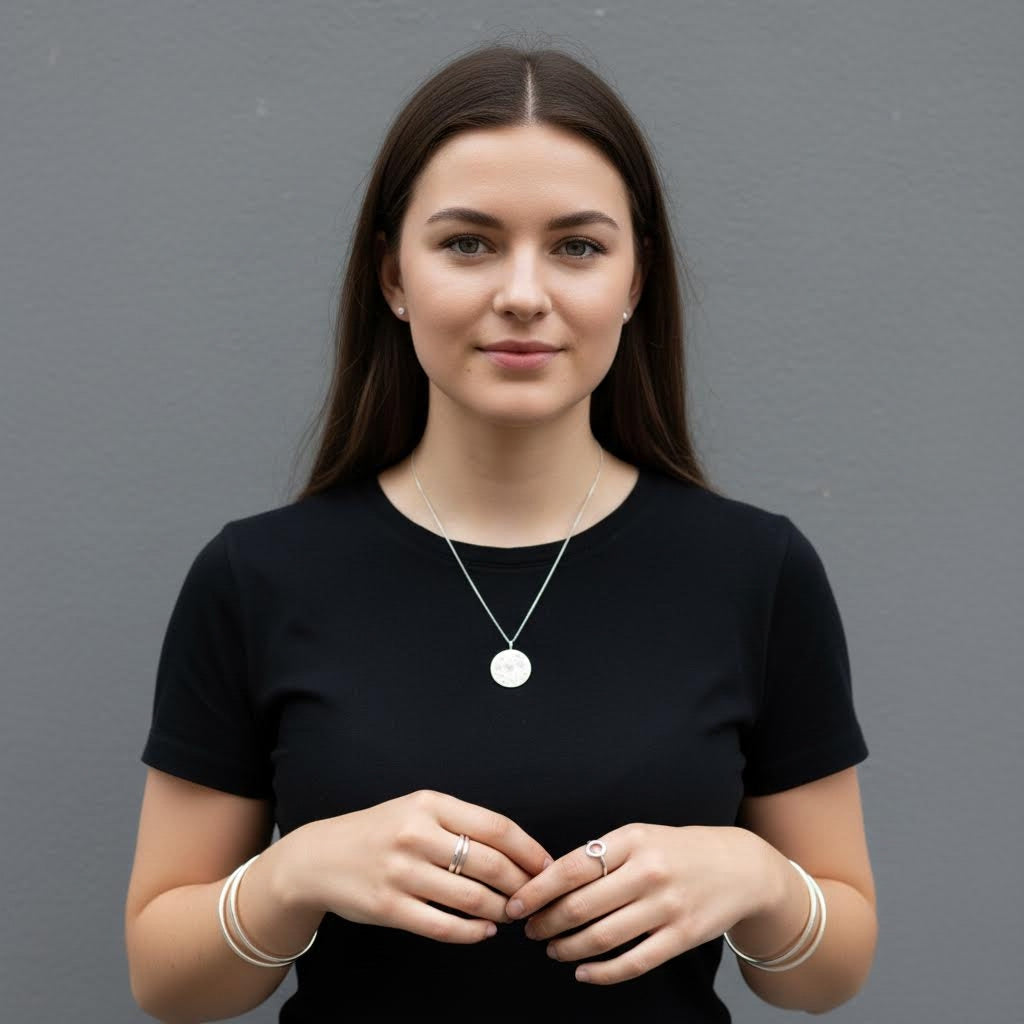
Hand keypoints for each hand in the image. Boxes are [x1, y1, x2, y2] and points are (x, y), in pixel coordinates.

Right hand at [282, 789, 552, 943]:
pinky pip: (443, 926)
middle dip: (521, 885)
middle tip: (533, 897)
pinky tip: (485, 931)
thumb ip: (461, 823)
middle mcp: (417, 834)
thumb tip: (517, 850)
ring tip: (510, 913)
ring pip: (471, 897)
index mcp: (430, 804)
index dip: (529, 850)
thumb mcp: (418, 810)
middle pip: (490, 863)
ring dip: (500, 910)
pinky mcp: (389, 907)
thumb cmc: (381, 832)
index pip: (496, 827)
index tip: (546, 866)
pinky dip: (473, 932)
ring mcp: (402, 872)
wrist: (320, 857)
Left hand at [505, 823, 773, 983]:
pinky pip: (633, 962)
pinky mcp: (682, 937)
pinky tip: (584, 973)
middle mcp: (647, 871)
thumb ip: (600, 855)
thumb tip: (548, 881)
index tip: (514, 904)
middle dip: (546, 923)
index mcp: (631, 840)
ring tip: (553, 950)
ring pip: (602, 937)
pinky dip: (602, 973)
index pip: (570, 868)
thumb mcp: (639, 836)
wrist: (740, 866)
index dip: (536, 891)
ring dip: (568, 949)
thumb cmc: (677, 851)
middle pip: (580, 906)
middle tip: (530, 931)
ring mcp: (666, 906)